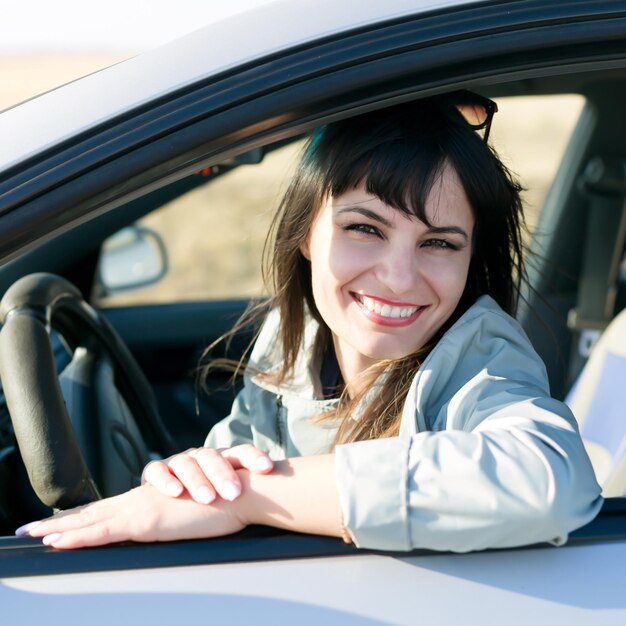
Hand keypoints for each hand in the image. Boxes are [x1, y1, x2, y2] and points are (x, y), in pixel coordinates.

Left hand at [17, 484, 245, 548]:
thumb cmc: (231, 501)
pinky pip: (103, 529)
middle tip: (31, 529)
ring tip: (38, 536)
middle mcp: (146, 496)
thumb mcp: (203, 507)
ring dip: (64, 528)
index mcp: (157, 496)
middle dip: (64, 520)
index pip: (115, 506)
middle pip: (97, 507)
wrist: (244, 490)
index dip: (88, 514)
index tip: (63, 523)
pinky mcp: (145, 518)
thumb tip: (184, 517)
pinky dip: (78, 537)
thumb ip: (185, 510)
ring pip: (94, 516)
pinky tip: (56, 542)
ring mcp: (143, 505)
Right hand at [142, 444, 272, 503]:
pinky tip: (174, 492)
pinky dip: (164, 480)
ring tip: (208, 498)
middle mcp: (203, 456)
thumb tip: (294, 506)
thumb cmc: (211, 503)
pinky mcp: (156, 471)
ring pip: (187, 463)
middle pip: (214, 458)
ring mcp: (179, 462)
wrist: (167, 502)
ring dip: (197, 479)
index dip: (253, 458)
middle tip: (233, 494)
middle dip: (224, 475)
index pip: (241, 452)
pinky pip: (157, 471)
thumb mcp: (231, 497)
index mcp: (225, 459)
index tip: (267, 468)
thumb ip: (253, 495)